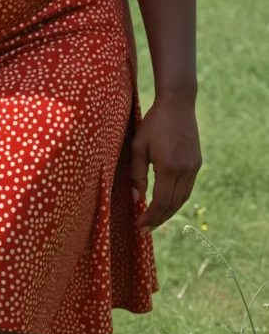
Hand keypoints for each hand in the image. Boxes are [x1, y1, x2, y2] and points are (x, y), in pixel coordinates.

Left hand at [130, 93, 201, 232]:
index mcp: (168, 167)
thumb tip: (136, 198)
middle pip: (173, 204)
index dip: (150, 217)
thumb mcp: (138, 145)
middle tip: (146, 228)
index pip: (160, 202)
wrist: (178, 104)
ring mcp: (193, 167)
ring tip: (155, 219)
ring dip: (169, 211)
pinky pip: (187, 188)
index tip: (140, 226)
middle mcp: (184, 170)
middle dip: (159, 219)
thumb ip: (137, 173)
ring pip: (182, 198)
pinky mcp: (197, 163)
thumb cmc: (153, 123)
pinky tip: (166, 202)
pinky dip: (176, 199)